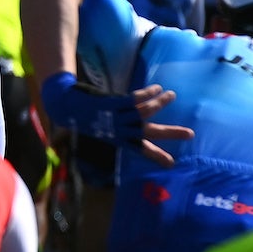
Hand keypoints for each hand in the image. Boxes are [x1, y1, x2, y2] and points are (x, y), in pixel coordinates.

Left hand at [40, 72, 194, 167]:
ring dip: (160, 103)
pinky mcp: (110, 103)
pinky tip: (157, 88)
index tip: (171, 163)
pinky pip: (133, 99)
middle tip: (190, 134)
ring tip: (172, 96)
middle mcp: (117, 130)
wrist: (62, 104)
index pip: (139, 149)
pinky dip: (147, 93)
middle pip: (148, 132)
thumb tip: (132, 132)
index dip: (155, 156)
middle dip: (169, 134)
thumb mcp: (99, 129)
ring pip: (143, 112)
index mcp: (116, 139)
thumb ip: (116, 132)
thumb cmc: (81, 118)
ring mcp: (114, 116)